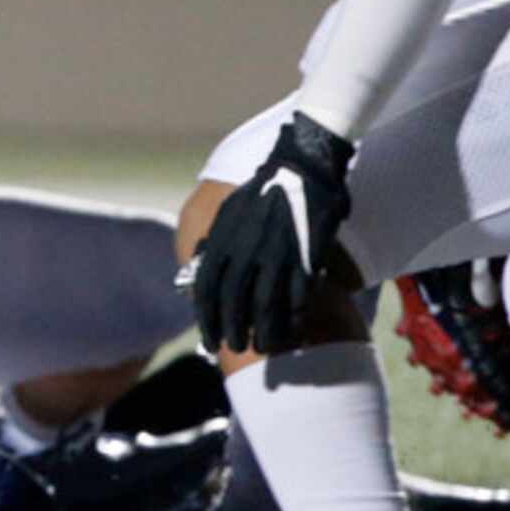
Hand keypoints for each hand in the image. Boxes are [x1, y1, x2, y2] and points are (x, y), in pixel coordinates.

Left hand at [191, 115, 355, 354]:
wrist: (302, 163)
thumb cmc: (264, 188)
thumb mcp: (230, 211)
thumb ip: (219, 240)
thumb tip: (204, 264)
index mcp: (223, 238)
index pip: (206, 288)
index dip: (206, 317)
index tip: (208, 338)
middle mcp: (244, 249)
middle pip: (232, 301)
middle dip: (231, 329)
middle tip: (235, 347)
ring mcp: (275, 252)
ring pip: (264, 303)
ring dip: (262, 330)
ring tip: (263, 347)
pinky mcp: (305, 253)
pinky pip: (297, 294)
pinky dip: (294, 316)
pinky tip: (295, 331)